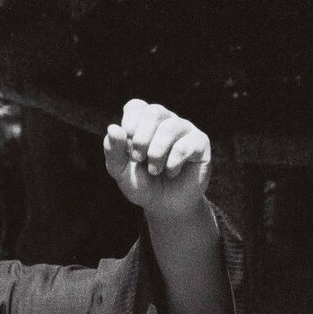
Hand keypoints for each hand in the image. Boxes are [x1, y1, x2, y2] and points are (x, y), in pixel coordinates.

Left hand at [104, 100, 211, 221]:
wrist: (165, 206)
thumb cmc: (143, 185)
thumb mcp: (121, 172)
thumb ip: (113, 151)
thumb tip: (112, 128)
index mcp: (145, 122)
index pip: (136, 107)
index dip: (130, 124)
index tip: (128, 148)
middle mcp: (166, 120)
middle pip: (154, 111)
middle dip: (142, 139)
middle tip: (139, 159)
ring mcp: (185, 129)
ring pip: (170, 128)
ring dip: (156, 154)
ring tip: (154, 170)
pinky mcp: (200, 143)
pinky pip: (185, 145)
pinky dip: (173, 163)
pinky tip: (171, 172)